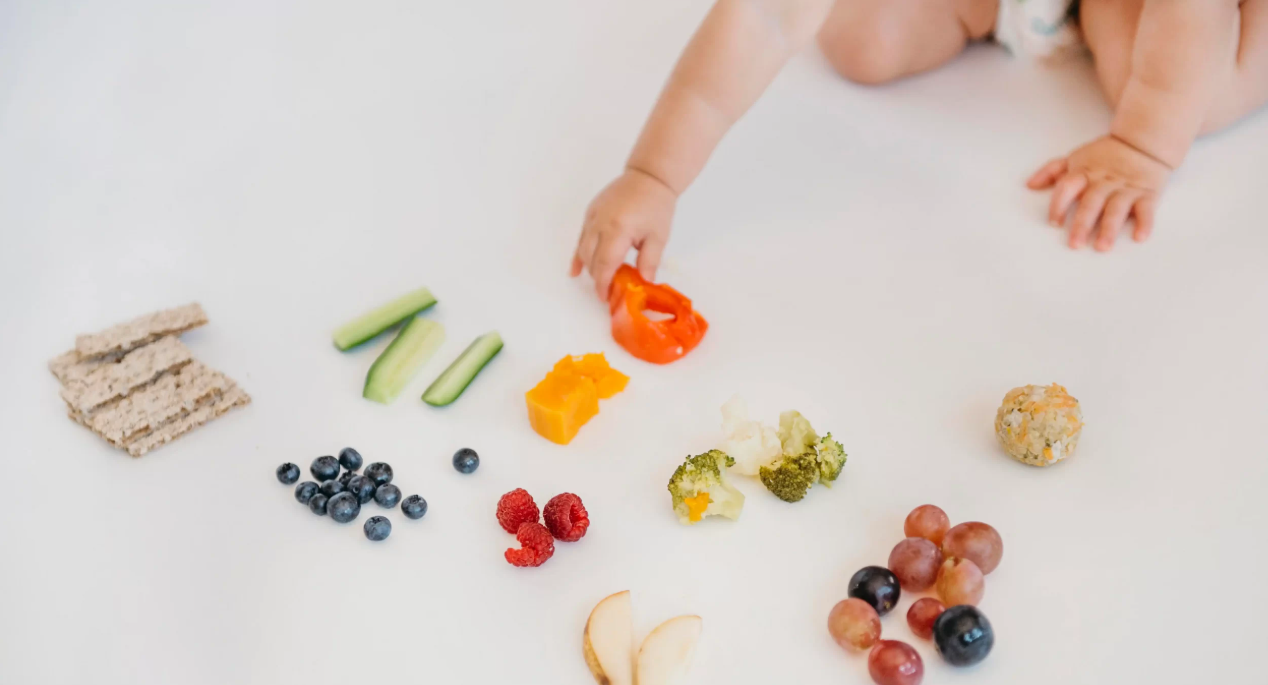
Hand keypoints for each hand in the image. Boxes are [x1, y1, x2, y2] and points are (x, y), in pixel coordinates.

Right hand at [571, 168, 676, 299]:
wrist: (648, 176)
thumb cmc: (656, 206)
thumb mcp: (658, 237)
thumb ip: (649, 261)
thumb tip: (644, 282)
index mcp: (618, 230)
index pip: (605, 265)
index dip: (603, 284)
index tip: (606, 298)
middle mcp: (600, 224)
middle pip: (591, 259)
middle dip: (597, 279)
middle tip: (607, 292)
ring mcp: (592, 217)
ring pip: (583, 250)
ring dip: (590, 267)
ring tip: (600, 280)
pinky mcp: (590, 212)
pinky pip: (581, 237)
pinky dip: (578, 255)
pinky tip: (575, 270)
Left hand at [1027, 135, 1170, 250]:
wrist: (1142, 142)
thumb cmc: (1104, 155)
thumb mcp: (1076, 158)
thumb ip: (1051, 171)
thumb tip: (1029, 185)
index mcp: (1084, 172)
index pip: (1067, 187)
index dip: (1059, 204)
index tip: (1053, 223)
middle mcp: (1104, 181)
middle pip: (1091, 202)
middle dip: (1082, 224)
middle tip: (1074, 244)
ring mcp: (1126, 188)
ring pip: (1117, 209)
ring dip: (1109, 228)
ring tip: (1102, 247)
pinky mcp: (1147, 193)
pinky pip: (1147, 209)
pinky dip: (1145, 223)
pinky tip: (1139, 237)